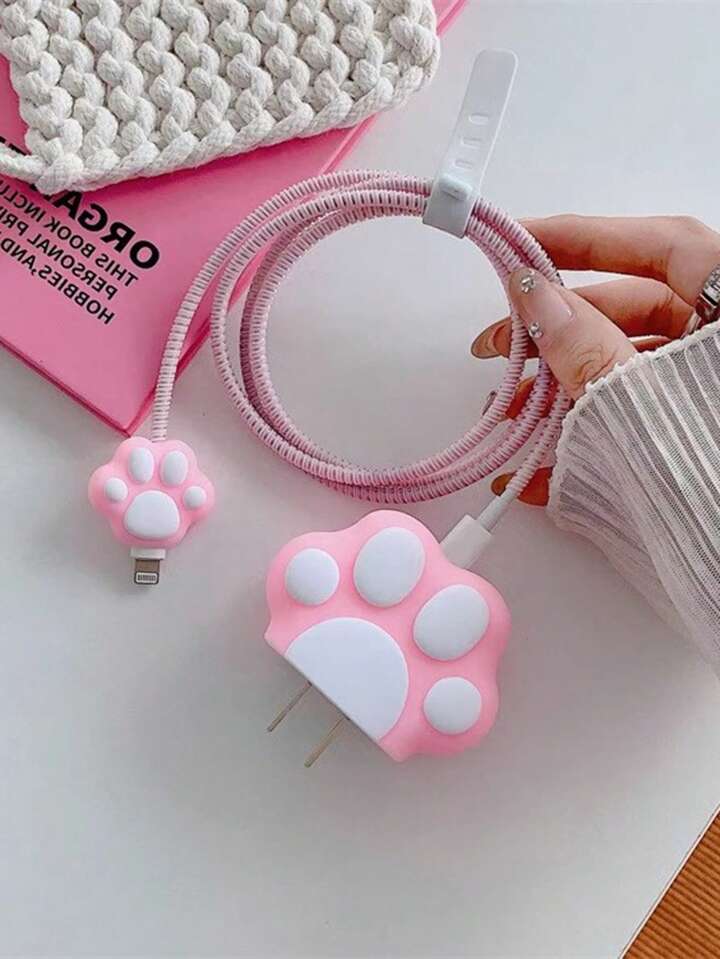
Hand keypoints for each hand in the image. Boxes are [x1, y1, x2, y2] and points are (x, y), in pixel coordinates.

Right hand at [472, 215, 719, 504]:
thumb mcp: (651, 401)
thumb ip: (588, 346)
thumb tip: (532, 292)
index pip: (659, 248)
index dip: (585, 238)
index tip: (519, 244)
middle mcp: (717, 353)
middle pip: (629, 318)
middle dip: (553, 336)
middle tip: (494, 351)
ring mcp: (703, 402)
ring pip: (622, 380)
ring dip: (555, 399)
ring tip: (503, 423)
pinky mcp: (689, 450)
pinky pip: (631, 435)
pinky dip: (580, 451)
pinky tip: (531, 477)